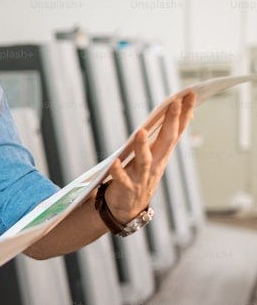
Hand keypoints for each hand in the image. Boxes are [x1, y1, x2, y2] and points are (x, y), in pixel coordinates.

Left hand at [104, 91, 195, 221]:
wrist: (127, 208)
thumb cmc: (138, 177)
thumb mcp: (153, 157)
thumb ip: (161, 139)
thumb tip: (174, 117)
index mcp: (161, 155)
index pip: (176, 131)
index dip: (184, 114)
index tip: (190, 95)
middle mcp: (155, 165)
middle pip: (165, 141)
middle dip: (171, 122)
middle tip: (175, 103)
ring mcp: (142, 177)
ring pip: (144, 160)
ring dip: (143, 146)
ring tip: (141, 132)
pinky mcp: (126, 188)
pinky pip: (122, 179)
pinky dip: (118, 171)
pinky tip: (114, 162)